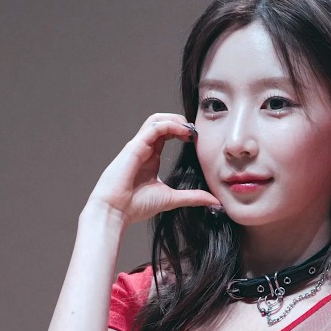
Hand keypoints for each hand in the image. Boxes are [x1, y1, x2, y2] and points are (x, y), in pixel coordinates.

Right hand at [86, 113, 220, 226]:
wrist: (116, 211)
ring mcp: (138, 146)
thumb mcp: (171, 199)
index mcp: (150, 158)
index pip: (166, 134)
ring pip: (156, 120)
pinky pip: (153, 128)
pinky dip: (169, 125)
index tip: (196, 140)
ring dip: (175, 120)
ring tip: (190, 128)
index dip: (182, 132)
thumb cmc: (136, 206)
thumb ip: (192, 197)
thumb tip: (214, 201)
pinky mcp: (135, 147)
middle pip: (161, 122)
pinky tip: (182, 132)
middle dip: (180, 122)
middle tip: (196, 131)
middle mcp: (144, 149)